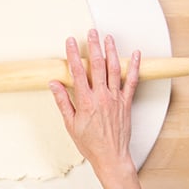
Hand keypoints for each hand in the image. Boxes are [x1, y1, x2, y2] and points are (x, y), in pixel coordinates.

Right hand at [49, 29, 140, 178]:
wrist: (111, 156)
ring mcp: (116, 98)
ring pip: (114, 69)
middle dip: (94, 46)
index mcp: (86, 101)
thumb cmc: (90, 142)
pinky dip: (134, 67)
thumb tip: (54, 84)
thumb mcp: (70, 123)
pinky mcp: (126, 102)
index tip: (70, 42)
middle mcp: (102, 96)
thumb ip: (63, 101)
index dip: (73, 54)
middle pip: (98, 65)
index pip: (78, 72)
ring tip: (108, 38)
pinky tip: (134, 55)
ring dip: (111, 52)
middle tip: (91, 32)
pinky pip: (132, 81)